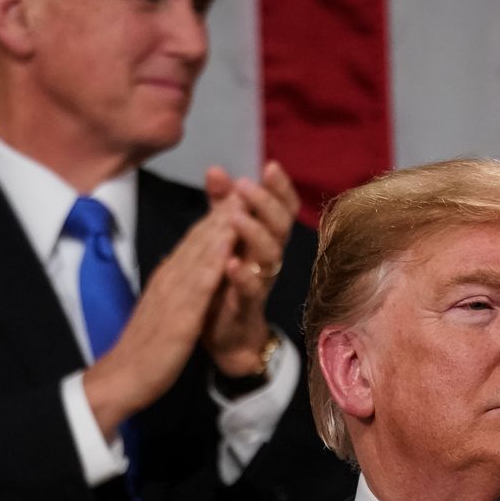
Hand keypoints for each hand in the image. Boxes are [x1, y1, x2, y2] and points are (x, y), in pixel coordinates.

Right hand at [79, 202, 237, 438]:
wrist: (123, 377)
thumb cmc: (143, 348)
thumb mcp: (163, 309)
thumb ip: (173, 288)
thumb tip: (181, 269)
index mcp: (167, 278)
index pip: (193, 240)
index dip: (214, 216)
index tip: (236, 195)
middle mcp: (169, 278)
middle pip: (198, 238)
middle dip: (222, 211)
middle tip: (245, 183)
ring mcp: (172, 295)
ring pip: (199, 253)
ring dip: (220, 226)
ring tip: (241, 200)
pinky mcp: (178, 316)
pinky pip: (198, 285)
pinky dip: (213, 262)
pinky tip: (228, 245)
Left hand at [202, 161, 300, 374]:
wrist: (226, 334)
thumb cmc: (227, 282)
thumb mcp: (224, 238)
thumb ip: (222, 206)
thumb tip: (217, 170)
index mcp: (264, 238)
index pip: (282, 208)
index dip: (280, 188)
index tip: (269, 166)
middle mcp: (268, 257)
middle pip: (280, 226)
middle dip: (265, 203)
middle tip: (245, 185)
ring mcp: (261, 281)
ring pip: (271, 255)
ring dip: (255, 234)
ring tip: (237, 218)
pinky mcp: (246, 305)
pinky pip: (251, 289)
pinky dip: (242, 275)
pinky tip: (230, 262)